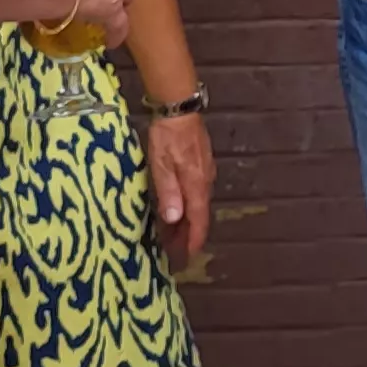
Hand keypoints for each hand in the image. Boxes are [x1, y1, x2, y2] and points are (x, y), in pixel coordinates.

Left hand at [145, 111, 214, 261]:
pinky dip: (187, 204)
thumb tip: (175, 220)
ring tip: (171, 232)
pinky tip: (177, 205)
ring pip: (197, 203)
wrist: (180, 108)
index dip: (193, 240)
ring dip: (187, 220)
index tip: (186, 258)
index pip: (199, 221)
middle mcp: (205, 182)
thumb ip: (169, 193)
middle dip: (188, 234)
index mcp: (196, 185)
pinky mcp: (200, 164)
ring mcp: (205, 172)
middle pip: (199, 215)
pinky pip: (196, 192)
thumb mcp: (161, 166)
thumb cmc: (168, 138)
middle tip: (174, 250)